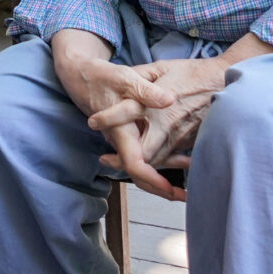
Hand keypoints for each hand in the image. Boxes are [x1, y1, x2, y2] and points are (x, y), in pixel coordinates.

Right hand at [50, 30, 185, 199]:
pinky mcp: (128, 136)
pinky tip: (183, 159)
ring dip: (165, 175)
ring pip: (143, 166)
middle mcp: (121, 141)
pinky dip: (163, 160)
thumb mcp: (126, 78)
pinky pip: (144, 155)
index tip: (169, 189)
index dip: (151, 178)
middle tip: (186, 196)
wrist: (83, 77)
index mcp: (121, 131)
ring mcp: (124, 141)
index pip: (133, 163)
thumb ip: (148, 90)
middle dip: (162, 188)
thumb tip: (170, 98)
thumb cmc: (104, 78)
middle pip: (140, 173)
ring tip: (189, 181)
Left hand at [86, 33, 272, 198]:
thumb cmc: (191, 72)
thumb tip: (120, 79)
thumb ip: (140, 77)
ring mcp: (180, 136)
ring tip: (119, 163)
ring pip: (156, 161)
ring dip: (138, 166)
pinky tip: (148, 167)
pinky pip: (171, 160)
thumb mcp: (161, 68)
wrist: (224, 81)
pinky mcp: (190, 142)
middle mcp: (167, 123)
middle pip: (142, 152)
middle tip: (106, 159)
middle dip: (123, 159)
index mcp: (156, 101)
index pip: (127, 112)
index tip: (92, 122)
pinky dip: (158, 166)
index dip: (108, 119)